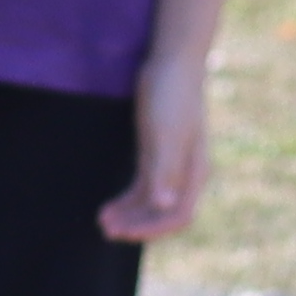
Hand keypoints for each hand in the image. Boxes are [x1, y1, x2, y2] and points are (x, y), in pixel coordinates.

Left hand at [105, 47, 210, 241]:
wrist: (171, 62)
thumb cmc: (173, 95)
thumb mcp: (167, 133)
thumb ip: (166, 169)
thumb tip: (164, 204)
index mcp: (194, 172)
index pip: (179, 215)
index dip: (153, 229)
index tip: (125, 232)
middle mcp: (184, 173)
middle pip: (162, 213)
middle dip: (136, 225)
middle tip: (106, 231)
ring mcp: (168, 163)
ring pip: (149, 202)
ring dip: (128, 215)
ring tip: (102, 222)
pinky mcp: (154, 152)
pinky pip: (142, 186)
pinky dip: (126, 200)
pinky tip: (108, 207)